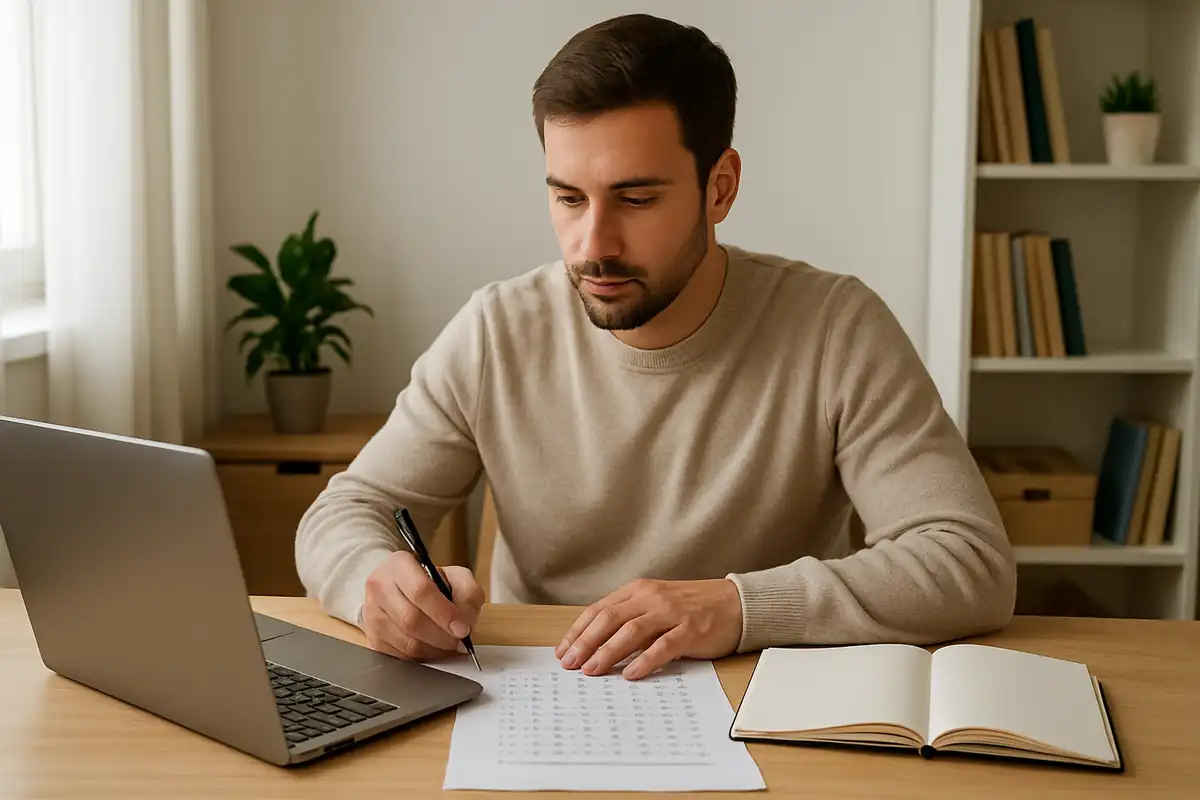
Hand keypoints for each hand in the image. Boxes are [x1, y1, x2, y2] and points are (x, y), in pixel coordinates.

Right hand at [361, 551, 483, 660]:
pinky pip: (401, 656)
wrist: (398, 589)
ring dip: (435, 649)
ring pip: (406, 642)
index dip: (444, 613)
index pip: (420, 591)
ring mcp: (372, 614)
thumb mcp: (454, 575)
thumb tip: (467, 620)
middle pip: (411, 620)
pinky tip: (434, 648)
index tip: (463, 629)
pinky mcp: (373, 638)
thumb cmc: (429, 582)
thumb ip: (468, 592)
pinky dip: (423, 657)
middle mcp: (379, 587)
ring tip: (450, 644)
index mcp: (399, 565)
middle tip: (460, 641)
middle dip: (442, 636)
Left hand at [555, 578, 742, 680]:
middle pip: (609, 619)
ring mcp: (671, 612)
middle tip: (570, 664)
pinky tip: (631, 674)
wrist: (734, 603)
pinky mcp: (691, 629)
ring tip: (592, 670)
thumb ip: (630, 620)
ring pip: (631, 631)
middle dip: (585, 642)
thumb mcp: (655, 606)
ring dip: (608, 651)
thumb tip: (594, 647)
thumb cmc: (691, 608)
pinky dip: (645, 660)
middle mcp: (651, 598)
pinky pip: (663, 646)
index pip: (599, 610)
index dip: (577, 631)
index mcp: (638, 590)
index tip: (562, 651)